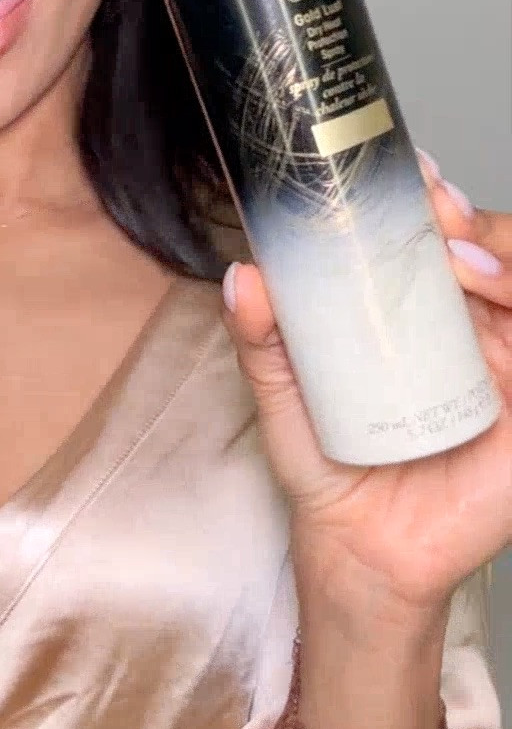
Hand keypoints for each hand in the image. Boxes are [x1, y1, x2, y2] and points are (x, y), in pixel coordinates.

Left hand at [222, 157, 510, 625]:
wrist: (360, 552)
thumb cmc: (330, 468)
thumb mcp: (284, 394)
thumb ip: (263, 338)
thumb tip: (242, 276)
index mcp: (418, 315)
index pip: (440, 240)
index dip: (434, 202)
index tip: (413, 176)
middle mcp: (469, 331)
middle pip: (491, 252)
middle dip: (472, 221)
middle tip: (437, 215)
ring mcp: (505, 368)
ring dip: (502, 258)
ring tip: (462, 261)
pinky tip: (497, 306)